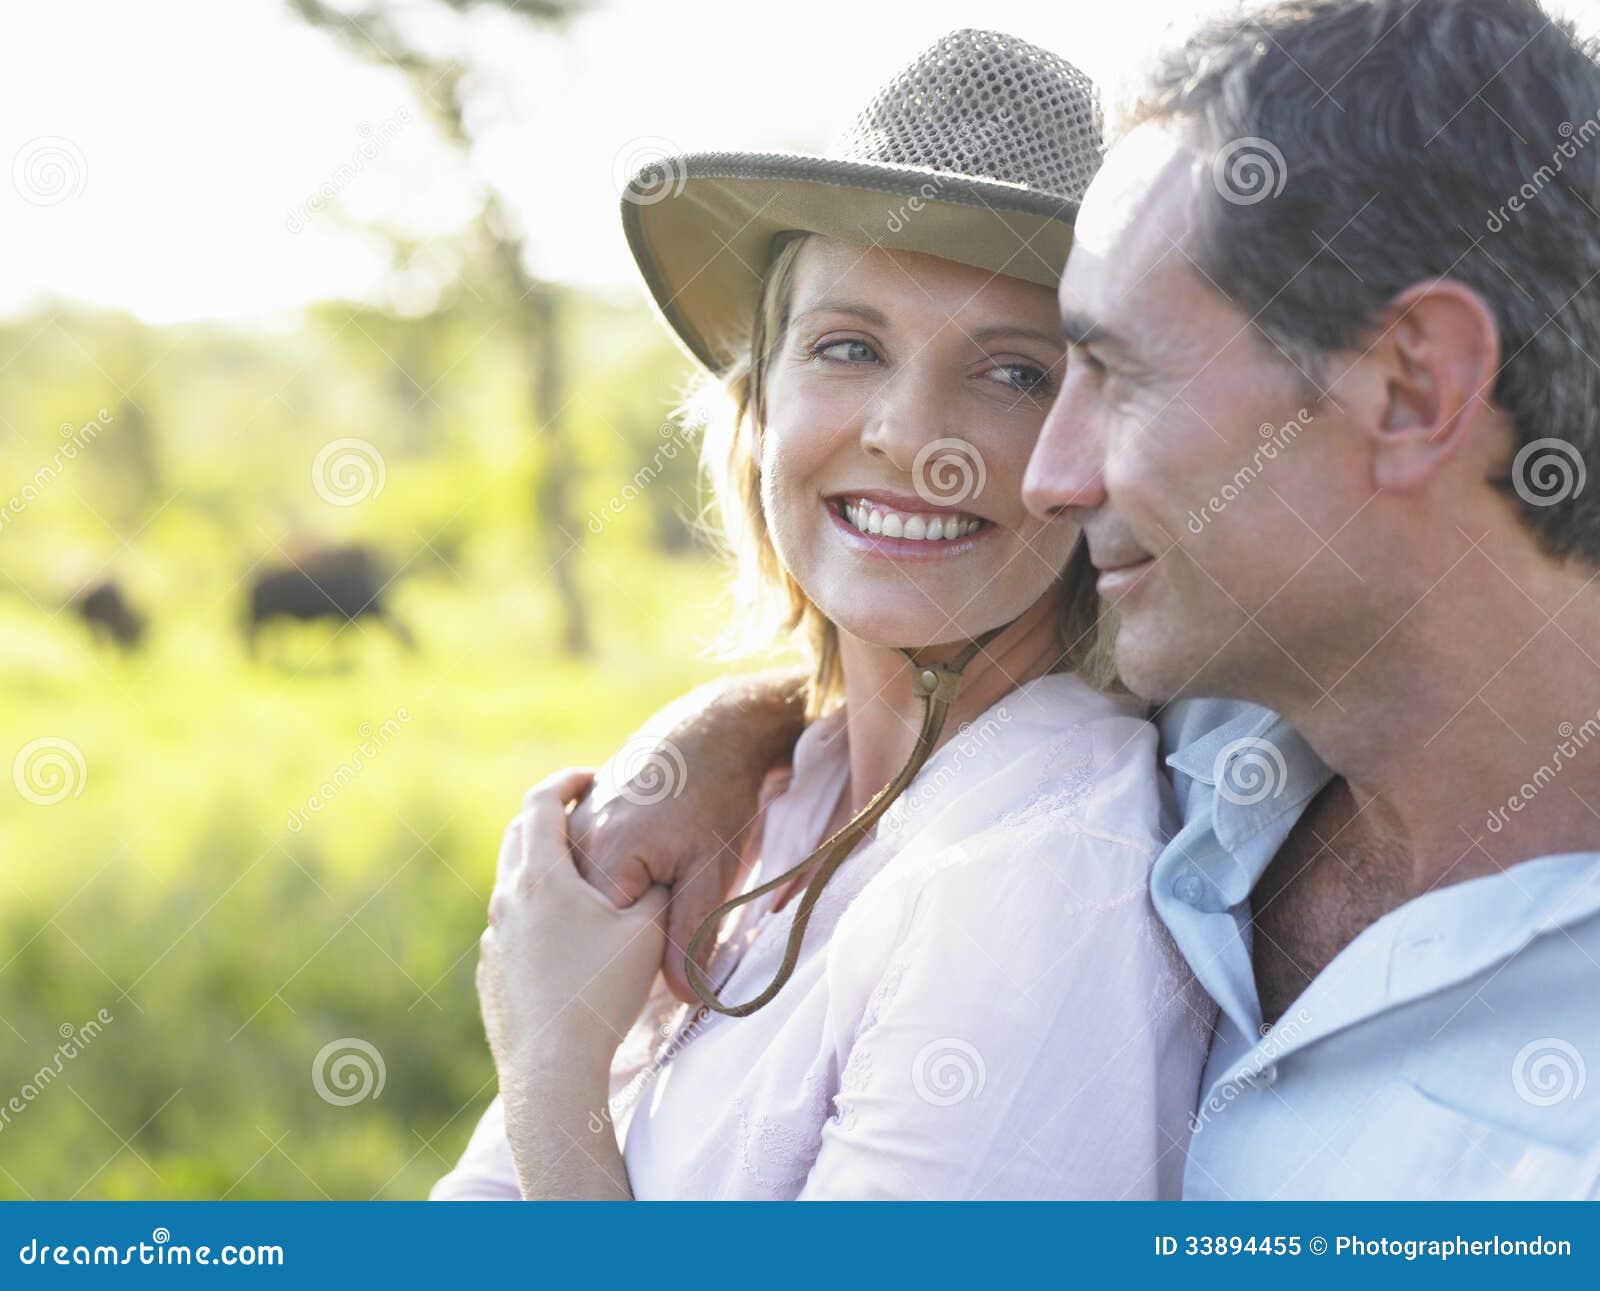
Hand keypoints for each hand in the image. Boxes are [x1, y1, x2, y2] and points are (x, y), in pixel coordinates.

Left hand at [476, 768, 667, 1079]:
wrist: (550, 1071)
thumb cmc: (601, 993)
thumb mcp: (646, 933)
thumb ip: (656, 896)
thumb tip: (659, 877)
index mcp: (540, 876)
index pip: (540, 803)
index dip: (565, 782)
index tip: (588, 777)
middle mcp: (506, 901)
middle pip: (517, 838)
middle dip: (546, 819)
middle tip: (581, 816)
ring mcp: (493, 940)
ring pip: (511, 886)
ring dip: (542, 871)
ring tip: (581, 882)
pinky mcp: (491, 977)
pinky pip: (510, 928)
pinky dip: (534, 914)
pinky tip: (566, 939)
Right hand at [567, 671, 806, 1002]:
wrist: (712, 730)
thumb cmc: (717, 799)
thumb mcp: (712, 872)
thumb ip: (693, 935)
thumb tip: (683, 998)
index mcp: (603, 859)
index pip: (599, 939)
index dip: (632, 957)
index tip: (658, 953)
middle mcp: (574, 843)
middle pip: (582, 917)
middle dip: (615, 934)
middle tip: (658, 920)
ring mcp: (571, 827)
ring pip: (579, 893)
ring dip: (606, 907)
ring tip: (650, 890)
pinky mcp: (578, 817)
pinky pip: (579, 867)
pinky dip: (602, 882)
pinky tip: (638, 873)